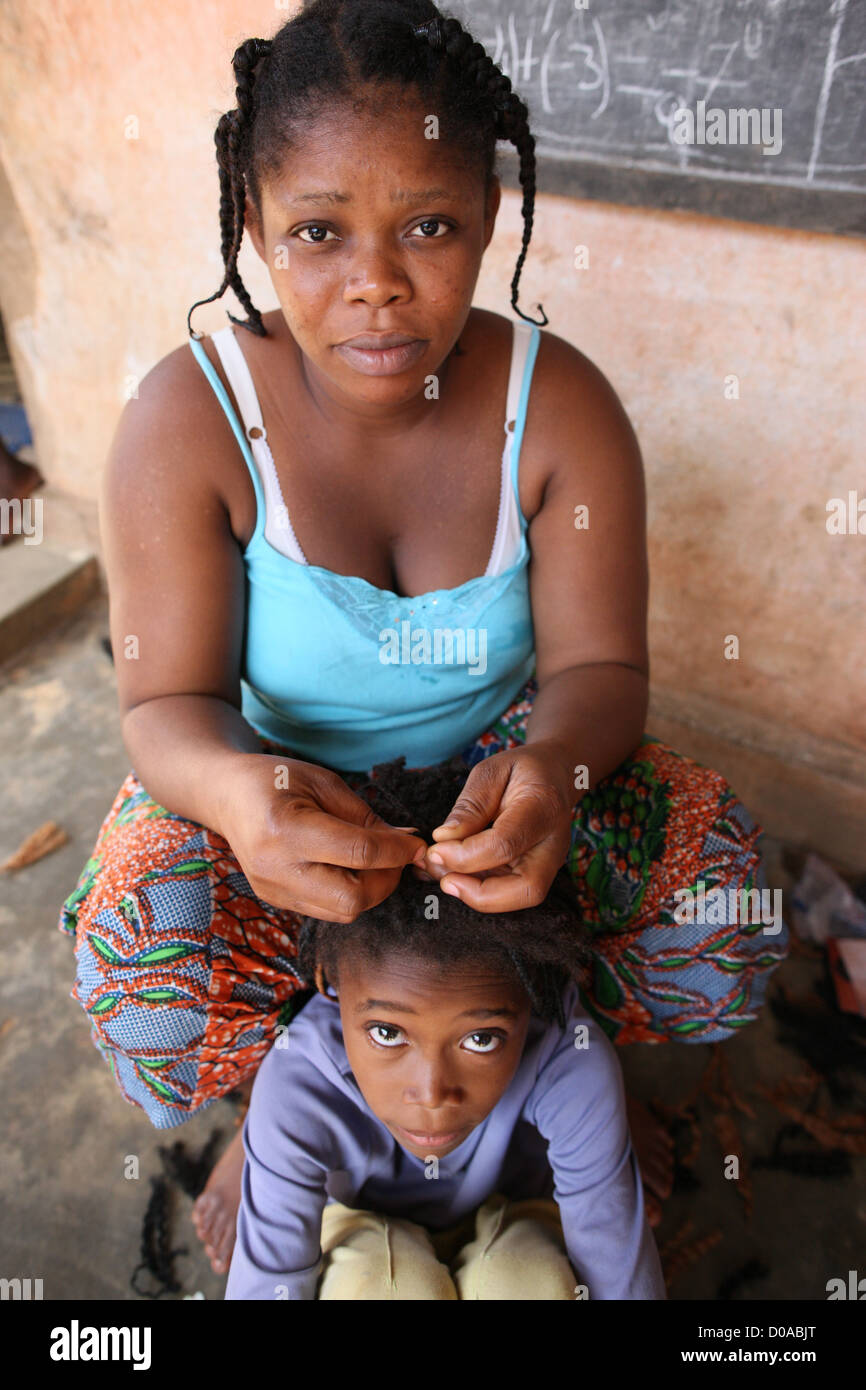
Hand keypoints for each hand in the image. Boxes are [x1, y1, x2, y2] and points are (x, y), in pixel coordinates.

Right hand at [222, 753, 426, 922]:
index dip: (398, 851)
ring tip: (373, 861)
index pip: (359, 854)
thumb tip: (408, 842)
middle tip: (395, 856)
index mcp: (286, 829)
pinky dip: (348, 893)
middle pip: (352, 898)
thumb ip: (366, 817)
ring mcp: (273, 889)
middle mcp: (276, 868)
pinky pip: (326, 910)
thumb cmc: (276, 779)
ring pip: (342, 912)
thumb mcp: (324, 783)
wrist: (226, 796)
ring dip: (370, 890)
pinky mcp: (275, 900)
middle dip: (386, 880)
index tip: (419, 845)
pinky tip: (349, 868)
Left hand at [415, 740, 577, 911]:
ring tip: (441, 871)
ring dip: (475, 894)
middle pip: (527, 889)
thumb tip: (444, 838)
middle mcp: (553, 843)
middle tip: (443, 877)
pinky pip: (509, 892)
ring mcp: (549, 862)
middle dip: (479, 894)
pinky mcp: (538, 872)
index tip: (435, 850)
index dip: (466, 855)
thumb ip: (470, 805)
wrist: (554, 776)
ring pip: (519, 897)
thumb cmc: (521, 770)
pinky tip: (452, 871)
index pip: (505, 844)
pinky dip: (478, 889)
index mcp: (543, 808)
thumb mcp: (491, 771)